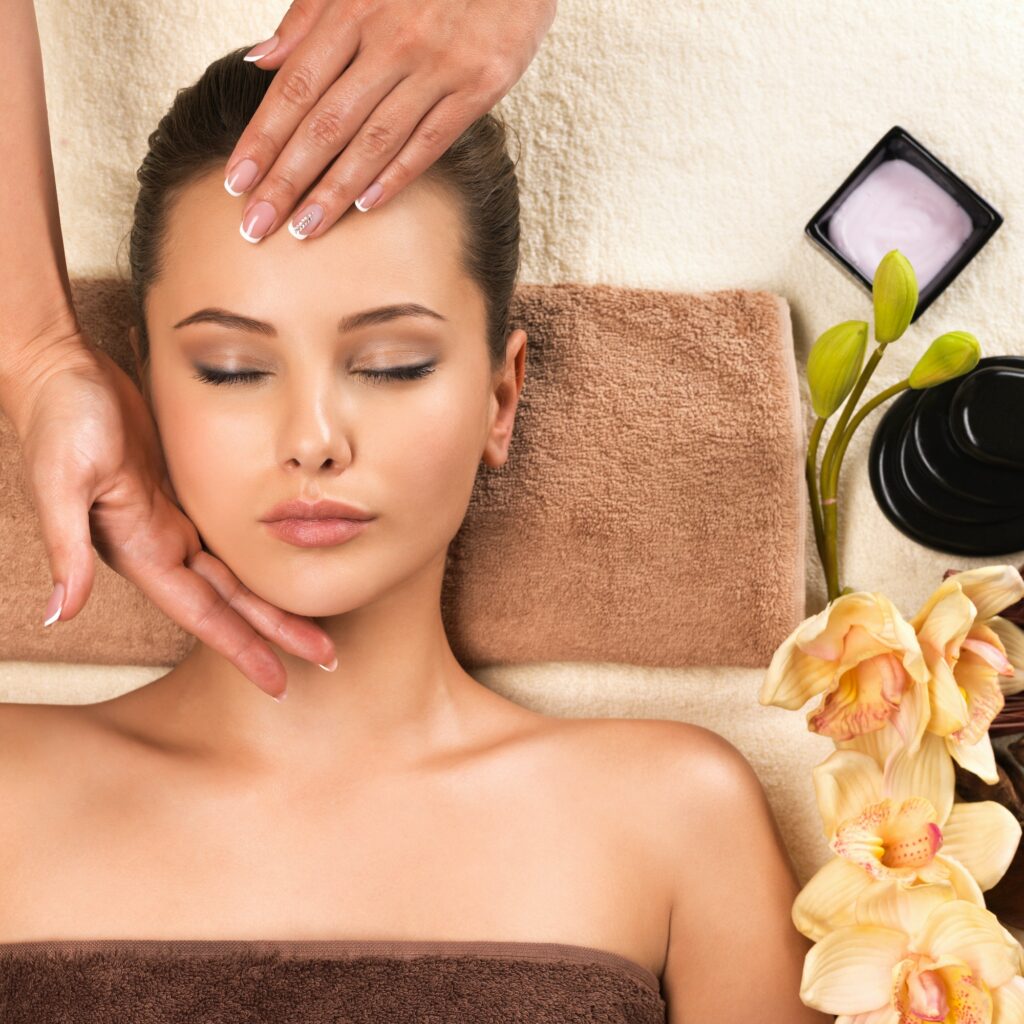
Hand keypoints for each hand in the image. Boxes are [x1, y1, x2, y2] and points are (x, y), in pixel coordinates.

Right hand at [6, 333, 336, 699]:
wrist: (60, 370)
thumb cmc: (59, 418)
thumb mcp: (62, 479)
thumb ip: (67, 546)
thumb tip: (60, 613)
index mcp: (141, 550)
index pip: (204, 615)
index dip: (242, 649)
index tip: (279, 682)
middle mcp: (161, 544)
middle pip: (232, 604)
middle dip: (275, 635)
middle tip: (324, 660)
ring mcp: (175, 518)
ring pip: (237, 573)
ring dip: (273, 601)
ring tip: (316, 623)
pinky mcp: (184, 490)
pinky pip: (232, 533)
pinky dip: (261, 553)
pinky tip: (286, 562)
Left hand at [224, 0, 556, 240]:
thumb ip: (309, 17)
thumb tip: (260, 60)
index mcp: (354, 9)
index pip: (295, 87)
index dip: (262, 138)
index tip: (236, 181)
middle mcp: (391, 40)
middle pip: (326, 123)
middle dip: (285, 179)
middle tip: (256, 225)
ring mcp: (437, 66)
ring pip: (374, 140)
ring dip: (333, 191)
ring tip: (303, 230)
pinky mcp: (479, 85)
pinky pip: (430, 141)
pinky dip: (397, 176)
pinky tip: (365, 207)